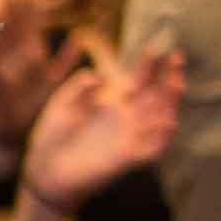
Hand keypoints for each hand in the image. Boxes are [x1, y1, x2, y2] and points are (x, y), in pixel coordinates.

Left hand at [21, 44, 184, 214]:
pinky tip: (169, 123)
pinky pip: (153, 150)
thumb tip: (99, 76)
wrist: (43, 171)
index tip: (153, 48)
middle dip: (170, 76)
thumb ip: (77, 86)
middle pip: (158, 95)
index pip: (139, 80)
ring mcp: (129, 138)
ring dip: (172, 103)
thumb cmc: (52, 137)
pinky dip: (163, 139)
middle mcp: (127, 119)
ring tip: (176, 84)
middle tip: (177, 58)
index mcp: (114, 103)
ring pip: (162, 119)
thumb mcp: (61, 105)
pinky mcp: (126, 160)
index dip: (149, 64)